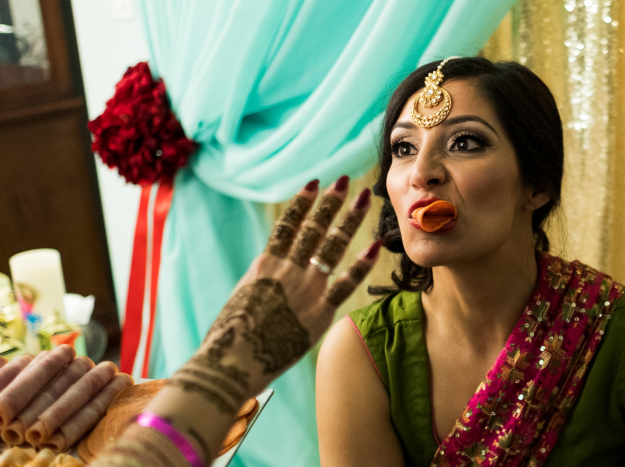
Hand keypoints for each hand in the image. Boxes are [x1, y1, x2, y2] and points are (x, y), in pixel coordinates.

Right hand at [166, 176, 380, 415]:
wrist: (230, 363)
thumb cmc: (228, 339)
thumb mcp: (241, 301)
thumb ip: (261, 286)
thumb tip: (268, 280)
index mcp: (264, 265)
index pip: (287, 224)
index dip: (303, 202)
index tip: (315, 183)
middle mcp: (286, 270)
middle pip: (313, 227)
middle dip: (331, 203)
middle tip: (346, 182)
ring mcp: (305, 289)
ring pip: (331, 246)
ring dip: (349, 220)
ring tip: (363, 199)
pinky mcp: (319, 312)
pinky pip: (345, 284)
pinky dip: (362, 264)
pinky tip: (375, 245)